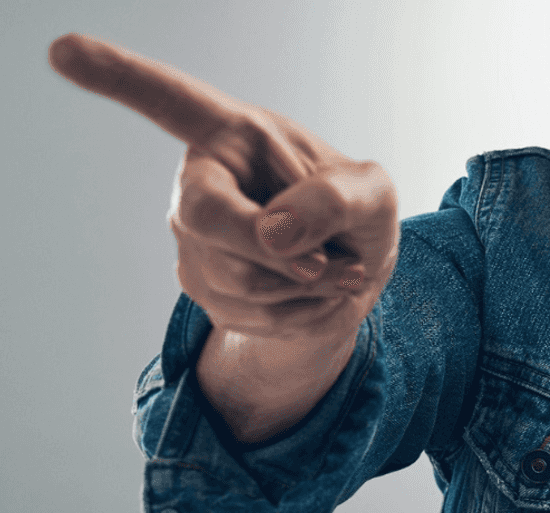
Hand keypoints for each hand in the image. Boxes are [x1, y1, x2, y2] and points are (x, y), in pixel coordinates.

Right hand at [48, 33, 398, 341]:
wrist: (352, 274)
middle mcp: (199, 182)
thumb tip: (275, 233)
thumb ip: (337, 200)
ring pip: (239, 279)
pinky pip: (254, 315)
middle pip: (211, 221)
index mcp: (233, 134)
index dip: (116, 75)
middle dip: (282, 255)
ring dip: (307, 288)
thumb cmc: (356, 214)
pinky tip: (315, 293)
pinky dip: (304, 312)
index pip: (170, 101)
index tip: (62, 47)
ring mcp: (193, 239)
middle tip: (339, 265)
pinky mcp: (203, 288)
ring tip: (336, 271)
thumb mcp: (373, 193)